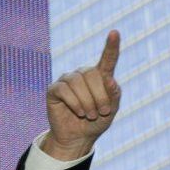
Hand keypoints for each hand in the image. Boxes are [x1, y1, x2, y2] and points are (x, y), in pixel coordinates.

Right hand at [42, 30, 121, 160]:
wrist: (78, 137)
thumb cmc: (97, 121)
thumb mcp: (111, 110)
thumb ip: (114, 95)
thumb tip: (110, 79)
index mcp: (101, 76)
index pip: (108, 58)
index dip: (111, 46)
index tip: (115, 32)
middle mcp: (83, 74)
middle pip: (92, 73)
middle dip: (99, 95)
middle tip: (101, 112)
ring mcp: (67, 80)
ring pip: (78, 82)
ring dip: (87, 101)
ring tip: (90, 115)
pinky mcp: (54, 89)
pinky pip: (64, 90)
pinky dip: (74, 103)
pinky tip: (78, 112)